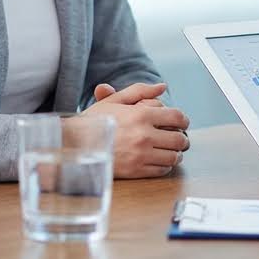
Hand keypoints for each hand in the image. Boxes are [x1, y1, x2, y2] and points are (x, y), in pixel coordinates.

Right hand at [68, 82, 190, 177]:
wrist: (74, 146)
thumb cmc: (94, 122)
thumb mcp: (115, 101)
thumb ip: (140, 91)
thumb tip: (162, 86)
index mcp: (141, 115)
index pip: (177, 117)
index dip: (184, 120)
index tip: (182, 123)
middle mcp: (144, 135)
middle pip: (179, 139)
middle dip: (183, 139)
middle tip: (180, 139)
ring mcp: (141, 155)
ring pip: (173, 157)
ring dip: (176, 154)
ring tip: (171, 151)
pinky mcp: (136, 171)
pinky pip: (162, 170)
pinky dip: (165, 166)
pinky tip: (158, 160)